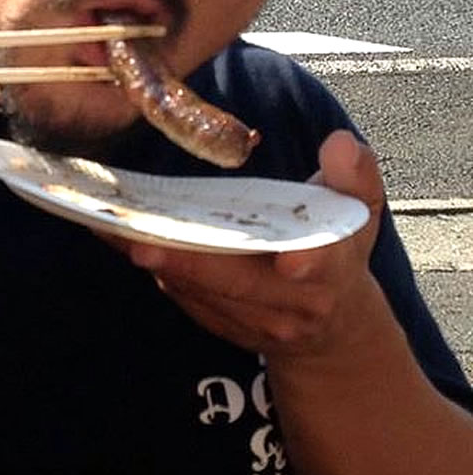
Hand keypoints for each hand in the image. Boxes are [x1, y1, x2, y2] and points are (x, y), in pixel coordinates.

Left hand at [122, 130, 385, 358]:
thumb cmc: (340, 250)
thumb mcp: (361, 210)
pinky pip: (183, 297)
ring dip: (158, 263)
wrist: (330, 330)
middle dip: (191, 264)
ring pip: (201, 293)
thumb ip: (355, 176)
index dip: (307, 263)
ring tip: (113, 230)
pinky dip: (152, 267)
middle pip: (238, 285)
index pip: (322, 267)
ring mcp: (253, 323)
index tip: (289, 260)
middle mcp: (291, 305)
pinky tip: (118, 237)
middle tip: (144, 242)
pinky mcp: (222, 326)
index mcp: (332, 271)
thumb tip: (339, 143)